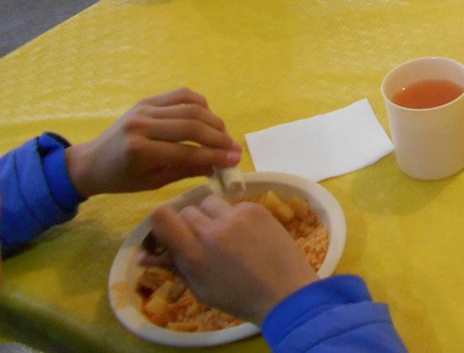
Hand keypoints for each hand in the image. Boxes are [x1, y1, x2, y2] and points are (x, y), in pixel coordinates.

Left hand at [63, 89, 240, 198]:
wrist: (92, 161)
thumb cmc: (122, 178)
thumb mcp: (153, 182)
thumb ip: (187, 170)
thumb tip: (218, 167)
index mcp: (139, 150)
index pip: (185, 151)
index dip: (213, 156)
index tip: (234, 161)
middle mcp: (141, 124)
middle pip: (191, 126)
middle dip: (218, 137)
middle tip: (234, 149)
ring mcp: (144, 108)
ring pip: (191, 107)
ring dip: (214, 121)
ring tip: (224, 135)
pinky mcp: (147, 100)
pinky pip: (182, 95)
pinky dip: (200, 104)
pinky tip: (208, 117)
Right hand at [148, 196, 317, 326]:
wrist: (284, 292)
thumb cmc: (238, 297)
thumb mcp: (200, 288)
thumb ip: (175, 266)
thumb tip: (145, 256)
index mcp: (194, 254)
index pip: (162, 217)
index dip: (162, 221)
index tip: (170, 231)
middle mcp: (212, 231)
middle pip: (186, 209)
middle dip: (188, 223)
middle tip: (201, 238)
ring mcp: (236, 217)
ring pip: (210, 202)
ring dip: (211, 215)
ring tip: (224, 234)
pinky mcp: (256, 208)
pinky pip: (234, 205)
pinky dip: (234, 216)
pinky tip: (246, 234)